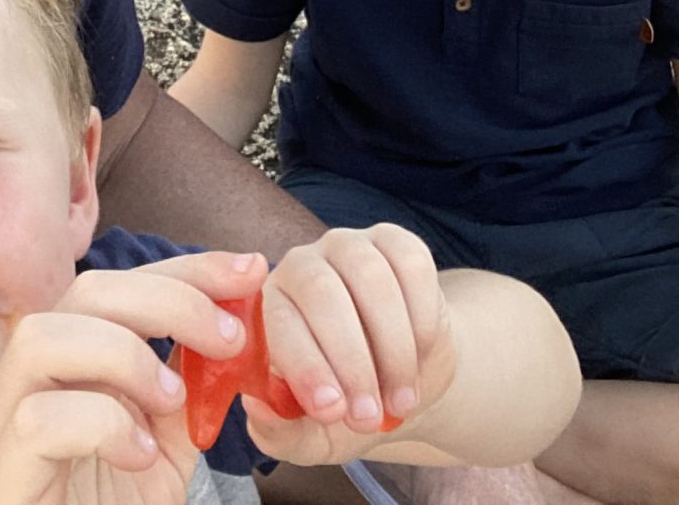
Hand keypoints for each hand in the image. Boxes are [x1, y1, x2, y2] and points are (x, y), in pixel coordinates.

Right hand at [0, 251, 264, 504]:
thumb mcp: (163, 446)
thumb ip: (185, 390)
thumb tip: (231, 324)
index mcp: (68, 367)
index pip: (118, 286)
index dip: (184, 270)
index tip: (250, 271)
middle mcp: (27, 387)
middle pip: (80, 293)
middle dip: (167, 299)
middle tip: (229, 338)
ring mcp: (3, 431)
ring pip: (40, 339)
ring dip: (124, 355)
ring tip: (171, 401)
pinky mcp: (2, 479)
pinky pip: (37, 420)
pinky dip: (102, 423)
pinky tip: (138, 456)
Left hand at [245, 224, 453, 464]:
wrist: (400, 384)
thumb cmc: (345, 406)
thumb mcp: (310, 435)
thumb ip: (279, 433)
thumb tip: (256, 407)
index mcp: (268, 306)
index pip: (280, 325)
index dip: (307, 368)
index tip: (333, 412)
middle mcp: (302, 266)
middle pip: (322, 294)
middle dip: (351, 362)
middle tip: (369, 416)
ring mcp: (349, 248)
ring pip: (371, 280)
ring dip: (392, 348)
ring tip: (400, 400)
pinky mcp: (395, 242)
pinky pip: (412, 265)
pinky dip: (422, 315)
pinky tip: (420, 351)